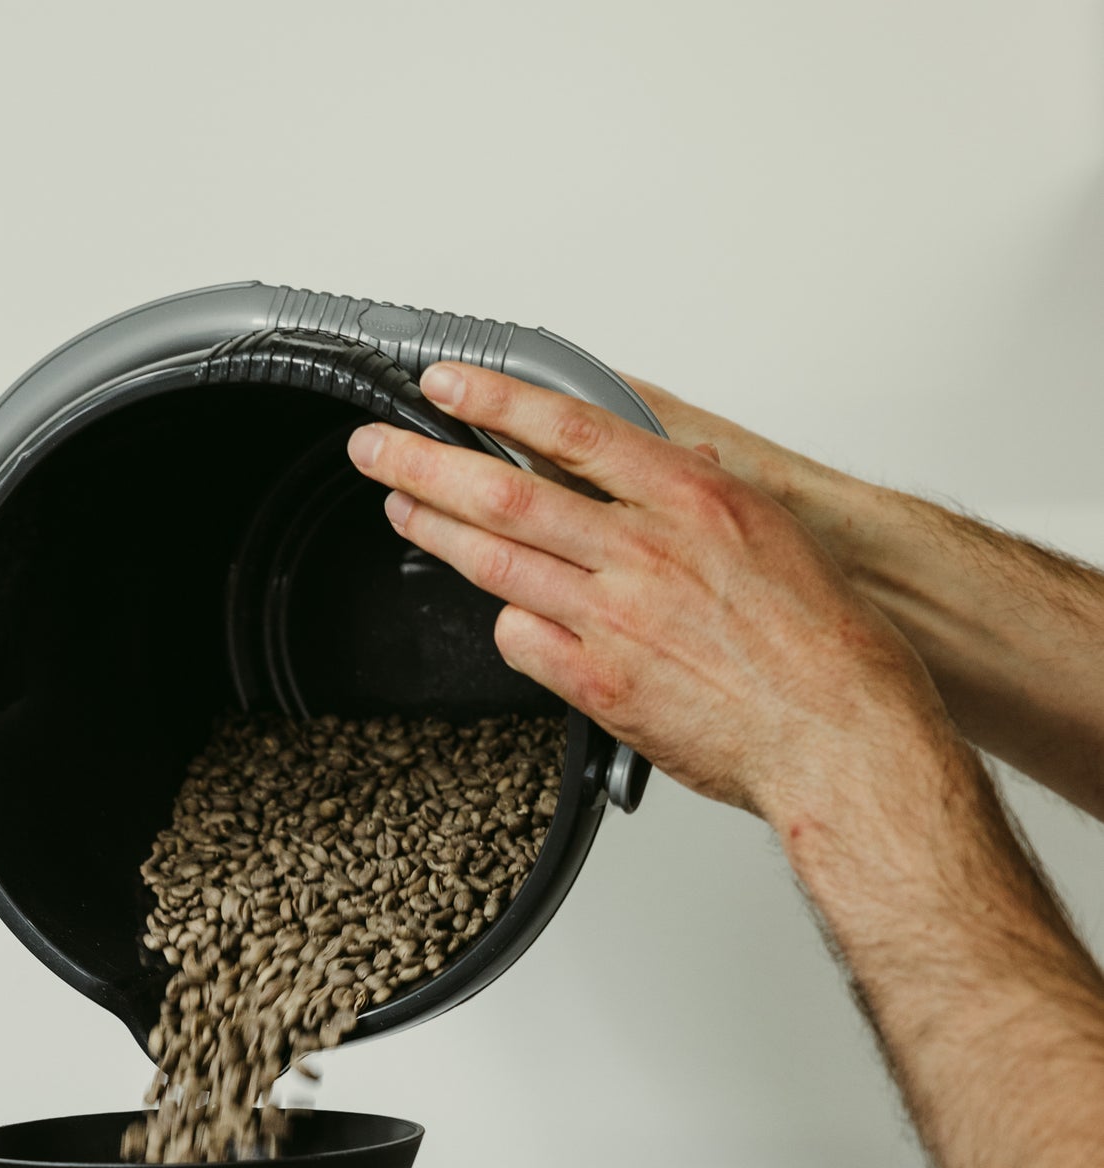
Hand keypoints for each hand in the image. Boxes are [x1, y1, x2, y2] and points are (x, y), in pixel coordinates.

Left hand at [345, 364, 952, 830]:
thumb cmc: (821, 643)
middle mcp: (646, 551)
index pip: (571, 428)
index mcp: (693, 500)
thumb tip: (662, 470)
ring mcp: (616, 618)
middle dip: (426, 463)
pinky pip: (522, 640)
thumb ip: (699, 499)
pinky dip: (503, 620)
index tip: (449, 384)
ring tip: (404, 511)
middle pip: (506, 491)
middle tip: (379, 448)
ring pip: (498, 562)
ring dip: (438, 533)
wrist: (840, 733)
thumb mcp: (769, 533)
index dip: (497, 400)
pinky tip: (500, 611)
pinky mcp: (600, 685)